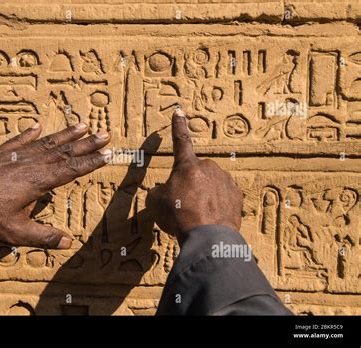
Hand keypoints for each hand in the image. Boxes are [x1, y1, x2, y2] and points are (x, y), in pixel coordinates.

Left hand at [0, 123, 111, 248]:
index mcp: (40, 180)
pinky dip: (30, 132)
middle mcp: (32, 163)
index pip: (73, 168)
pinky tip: (38, 125)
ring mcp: (16, 156)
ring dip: (66, 134)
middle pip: (65, 151)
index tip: (108, 153)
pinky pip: (20, 140)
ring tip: (82, 125)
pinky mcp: (1, 153)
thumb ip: (43, 236)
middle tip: (105, 133)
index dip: (92, 161)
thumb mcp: (15, 232)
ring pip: (47, 142)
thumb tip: (68, 242)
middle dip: (87, 143)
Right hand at [146, 109, 242, 238]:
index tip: (179, 112)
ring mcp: (225, 181)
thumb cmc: (178, 215)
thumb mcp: (155, 203)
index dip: (178, 127)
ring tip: (197, 215)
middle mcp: (209, 168)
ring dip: (204, 195)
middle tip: (184, 204)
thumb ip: (159, 192)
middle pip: (196, 172)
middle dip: (190, 183)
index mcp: (187, 165)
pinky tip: (211, 218)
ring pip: (211, 184)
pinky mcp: (237, 196)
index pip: (180, 141)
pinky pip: (223, 197)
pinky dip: (217, 205)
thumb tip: (163, 192)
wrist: (208, 236)